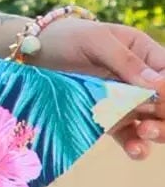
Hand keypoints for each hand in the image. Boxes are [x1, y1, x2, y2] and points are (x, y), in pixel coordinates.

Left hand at [31, 17, 162, 161]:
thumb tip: (158, 86)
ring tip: (144, 131)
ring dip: (157, 132)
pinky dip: (137, 146)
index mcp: (145, 54)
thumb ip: (125, 61)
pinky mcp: (110, 120)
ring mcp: (128, 102)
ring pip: (155, 123)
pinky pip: (131, 137)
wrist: (34, 53)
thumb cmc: (68, 37)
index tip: (158, 96)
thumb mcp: (96, 40)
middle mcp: (142, 81)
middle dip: (164, 115)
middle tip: (149, 121)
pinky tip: (135, 149)